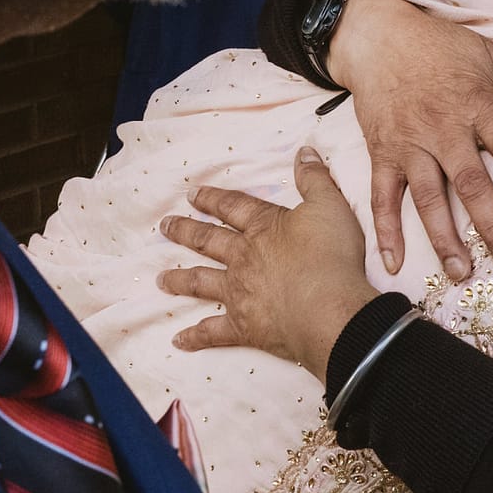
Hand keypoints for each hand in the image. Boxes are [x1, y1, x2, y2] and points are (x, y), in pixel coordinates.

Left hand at [159, 148, 379, 372]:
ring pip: (202, 283)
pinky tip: (179, 340)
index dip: (211, 199)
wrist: (330, 308)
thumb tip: (303, 152)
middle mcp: (243, 258)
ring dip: (180, 280)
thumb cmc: (332, 256)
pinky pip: (213, 332)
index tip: (191, 194)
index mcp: (262, 227)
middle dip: (185, 232)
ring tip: (160, 279)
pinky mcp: (243, 327)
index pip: (232, 207)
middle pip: (208, 241)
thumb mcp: (330, 205)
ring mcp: (239, 293)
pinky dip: (195, 337)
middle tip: (165, 226)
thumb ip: (314, 178)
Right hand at [327, 0, 492, 280]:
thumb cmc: (438, 45)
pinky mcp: (382, 153)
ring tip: (462, 273)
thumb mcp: (488, 53)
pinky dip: (386, 231)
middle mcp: (443, 130)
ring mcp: (409, 145)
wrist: (376, 36)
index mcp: (475, 105)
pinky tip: (393, 263)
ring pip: (427, 198)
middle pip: (471, 183)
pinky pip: (382, 197)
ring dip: (444, 238)